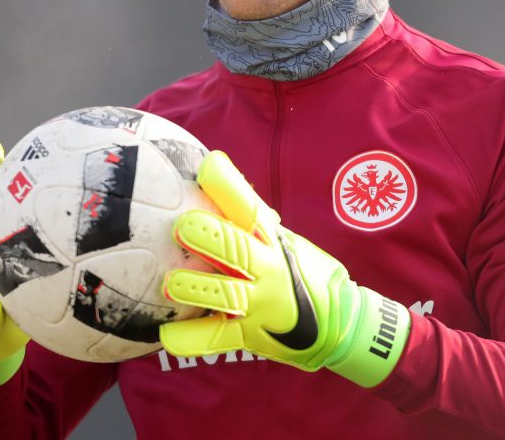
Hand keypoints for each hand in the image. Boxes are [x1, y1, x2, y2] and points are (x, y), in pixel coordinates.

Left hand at [160, 151, 410, 387]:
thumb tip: (215, 182)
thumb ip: (254, 222)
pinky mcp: (251, 334)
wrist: (339, 324)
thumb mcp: (286, 243)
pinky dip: (188, 338)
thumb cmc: (302, 274)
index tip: (209, 167)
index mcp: (274, 240)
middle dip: (211, 236)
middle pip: (237, 248)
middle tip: (183, 227)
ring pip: (227, 294)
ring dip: (198, 288)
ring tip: (171, 283)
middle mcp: (270, 269)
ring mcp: (261, 304)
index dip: (230, 187)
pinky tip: (165, 333)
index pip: (251, 208)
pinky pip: (216, 337)